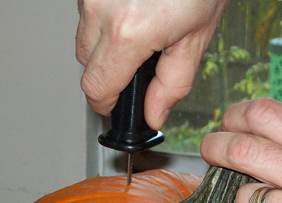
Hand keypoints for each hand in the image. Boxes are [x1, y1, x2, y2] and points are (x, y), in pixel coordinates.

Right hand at [76, 0, 228, 128]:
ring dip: (107, 45)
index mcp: (128, 32)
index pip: (97, 87)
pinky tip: (133, 10)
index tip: (118, 106)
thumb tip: (154, 113)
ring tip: (143, 29)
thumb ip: (173, 83)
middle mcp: (100, 9)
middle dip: (109, 75)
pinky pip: (89, 12)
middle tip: (139, 67)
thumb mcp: (196, 38)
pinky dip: (106, 20)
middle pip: (86, 66)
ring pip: (85, 37)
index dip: (107, 104)